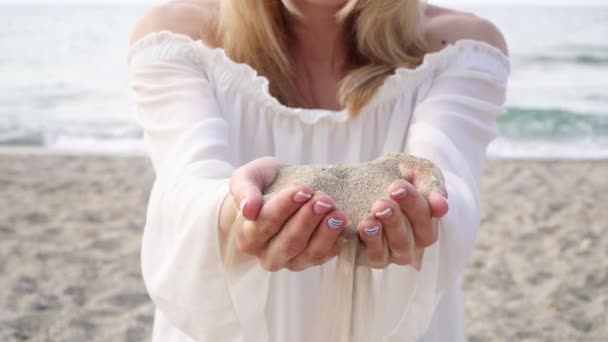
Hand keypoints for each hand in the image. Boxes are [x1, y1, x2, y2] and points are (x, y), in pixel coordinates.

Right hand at [225, 157, 347, 271]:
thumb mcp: (246, 178)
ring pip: (309, 253)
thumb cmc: (259, 186)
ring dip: (326, 233)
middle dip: (309, 220)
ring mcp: (291, 261)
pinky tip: (342, 225)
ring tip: (337, 213)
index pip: (265, 224)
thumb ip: (243, 191)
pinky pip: (325, 256)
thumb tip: (248, 210)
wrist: (275, 191)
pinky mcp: (310, 261)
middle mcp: (267, 254)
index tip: (303, 190)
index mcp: (247, 237)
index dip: (285, 207)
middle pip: (290, 242)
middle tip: (324, 199)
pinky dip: (336, 242)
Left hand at [357, 165, 448, 268]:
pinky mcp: (378, 258)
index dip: (415, 202)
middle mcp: (418, 237)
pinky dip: (372, 243)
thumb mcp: (409, 167)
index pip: (430, 213)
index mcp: (429, 215)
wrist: (354, 181)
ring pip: (402, 247)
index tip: (396, 187)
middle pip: (421, 234)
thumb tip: (442, 207)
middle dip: (402, 215)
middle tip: (383, 201)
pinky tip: (364, 225)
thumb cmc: (390, 172)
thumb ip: (429, 179)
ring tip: (375, 212)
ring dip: (390, 229)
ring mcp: (399, 250)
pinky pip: (379, 258)